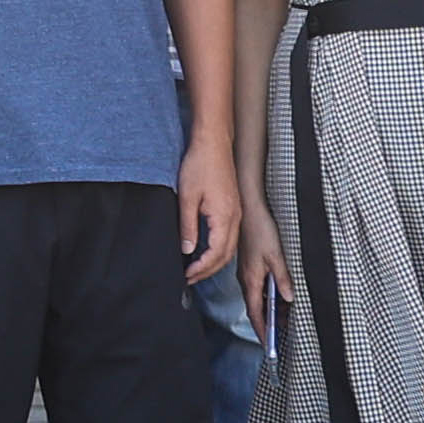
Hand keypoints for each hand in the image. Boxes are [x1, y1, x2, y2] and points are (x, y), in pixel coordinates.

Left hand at [176, 131, 240, 283]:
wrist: (213, 144)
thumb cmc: (200, 165)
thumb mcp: (187, 197)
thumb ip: (187, 226)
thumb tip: (187, 249)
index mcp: (225, 217)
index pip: (216, 254)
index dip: (202, 268)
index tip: (187, 276)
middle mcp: (235, 218)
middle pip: (226, 255)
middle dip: (208, 271)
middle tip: (189, 279)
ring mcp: (236, 213)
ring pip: (229, 248)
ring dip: (214, 262)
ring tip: (196, 269)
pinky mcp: (233, 208)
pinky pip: (229, 237)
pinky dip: (218, 249)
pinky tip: (205, 250)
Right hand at [237, 181, 291, 328]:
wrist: (249, 208)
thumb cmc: (261, 229)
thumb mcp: (277, 256)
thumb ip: (283, 279)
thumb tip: (288, 297)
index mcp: (250, 278)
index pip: (255, 312)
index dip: (261, 329)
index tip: (268, 343)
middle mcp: (246, 277)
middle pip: (255, 306)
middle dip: (267, 321)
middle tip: (280, 334)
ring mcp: (247, 270)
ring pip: (257, 296)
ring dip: (269, 308)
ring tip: (285, 316)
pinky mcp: (250, 264)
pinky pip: (258, 286)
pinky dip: (267, 295)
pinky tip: (279, 294)